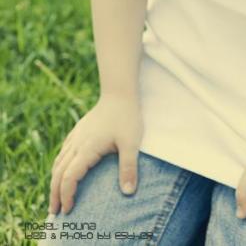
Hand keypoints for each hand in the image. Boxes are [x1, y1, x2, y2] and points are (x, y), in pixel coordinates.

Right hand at [48, 93, 143, 215]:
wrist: (120, 93)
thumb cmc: (127, 117)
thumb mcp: (131, 143)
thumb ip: (128, 167)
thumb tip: (128, 192)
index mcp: (87, 149)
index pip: (69, 177)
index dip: (66, 195)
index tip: (68, 210)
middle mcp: (77, 143)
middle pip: (58, 172)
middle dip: (55, 194)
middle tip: (54, 212)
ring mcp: (76, 136)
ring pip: (58, 161)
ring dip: (54, 180)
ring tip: (55, 196)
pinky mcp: (79, 130)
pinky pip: (63, 151)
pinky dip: (59, 165)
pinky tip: (62, 169)